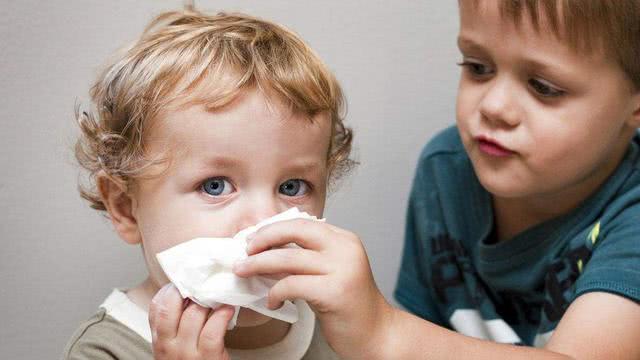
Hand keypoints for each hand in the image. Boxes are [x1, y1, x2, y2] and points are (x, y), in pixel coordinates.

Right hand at [148, 284, 234, 359]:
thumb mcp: (175, 346)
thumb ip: (176, 324)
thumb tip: (190, 294)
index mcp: (160, 340)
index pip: (156, 308)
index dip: (170, 290)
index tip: (185, 282)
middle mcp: (168, 346)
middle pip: (170, 307)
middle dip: (187, 290)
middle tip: (203, 283)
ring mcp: (187, 353)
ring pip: (193, 315)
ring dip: (209, 301)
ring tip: (219, 294)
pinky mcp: (208, 359)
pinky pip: (212, 332)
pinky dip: (221, 317)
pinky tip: (228, 309)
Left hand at [232, 219, 394, 358]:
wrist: (377, 334)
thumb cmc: (349, 306)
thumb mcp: (329, 272)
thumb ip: (305, 258)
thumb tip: (266, 250)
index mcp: (344, 239)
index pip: (302, 223)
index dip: (273, 228)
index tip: (253, 238)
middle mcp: (345, 249)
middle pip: (294, 231)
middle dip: (263, 238)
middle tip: (244, 251)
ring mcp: (342, 269)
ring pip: (287, 258)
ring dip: (258, 265)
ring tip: (244, 271)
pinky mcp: (335, 292)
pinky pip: (292, 285)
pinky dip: (275, 292)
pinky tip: (273, 302)